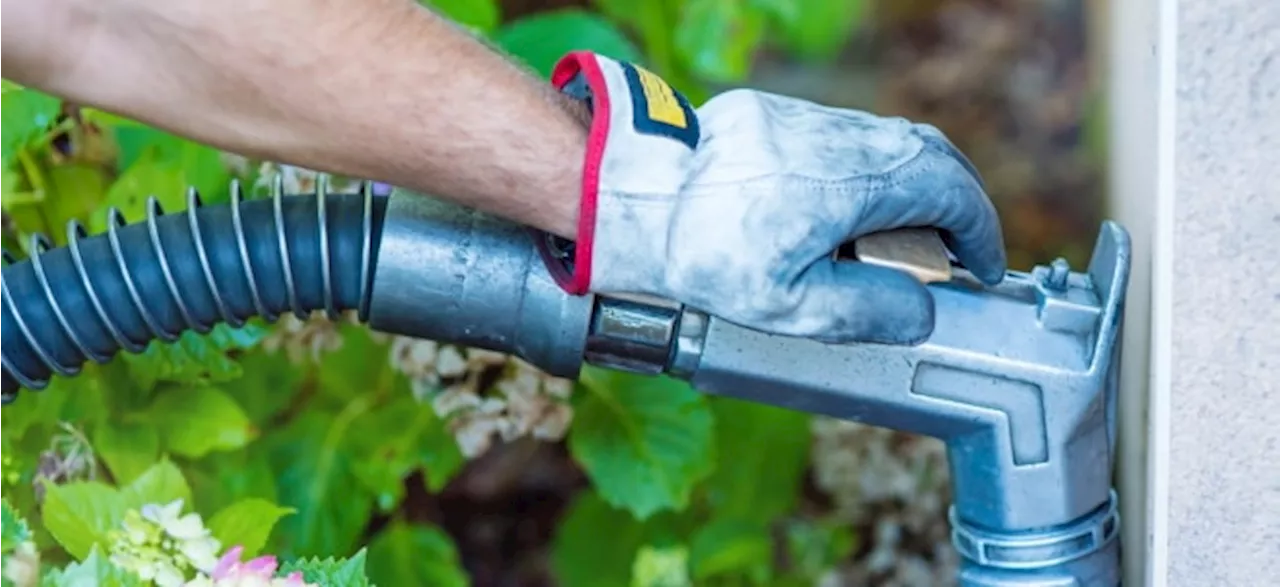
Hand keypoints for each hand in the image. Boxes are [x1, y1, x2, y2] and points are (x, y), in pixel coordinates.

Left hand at [538, 52, 1005, 344]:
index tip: (982, 267)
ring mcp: (804, 119)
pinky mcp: (771, 115)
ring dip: (908, 186)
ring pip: (884, 141)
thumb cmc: (704, 257)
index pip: (949, 192)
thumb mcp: (791, 307)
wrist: (632, 201)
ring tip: (899, 241)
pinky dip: (863, 171)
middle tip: (953, 253)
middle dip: (954, 204)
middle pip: (927, 154)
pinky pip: (840, 138)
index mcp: (853, 181)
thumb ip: (867, 310)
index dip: (978, 232)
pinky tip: (844, 212)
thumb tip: (921, 311)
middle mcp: (838, 137)